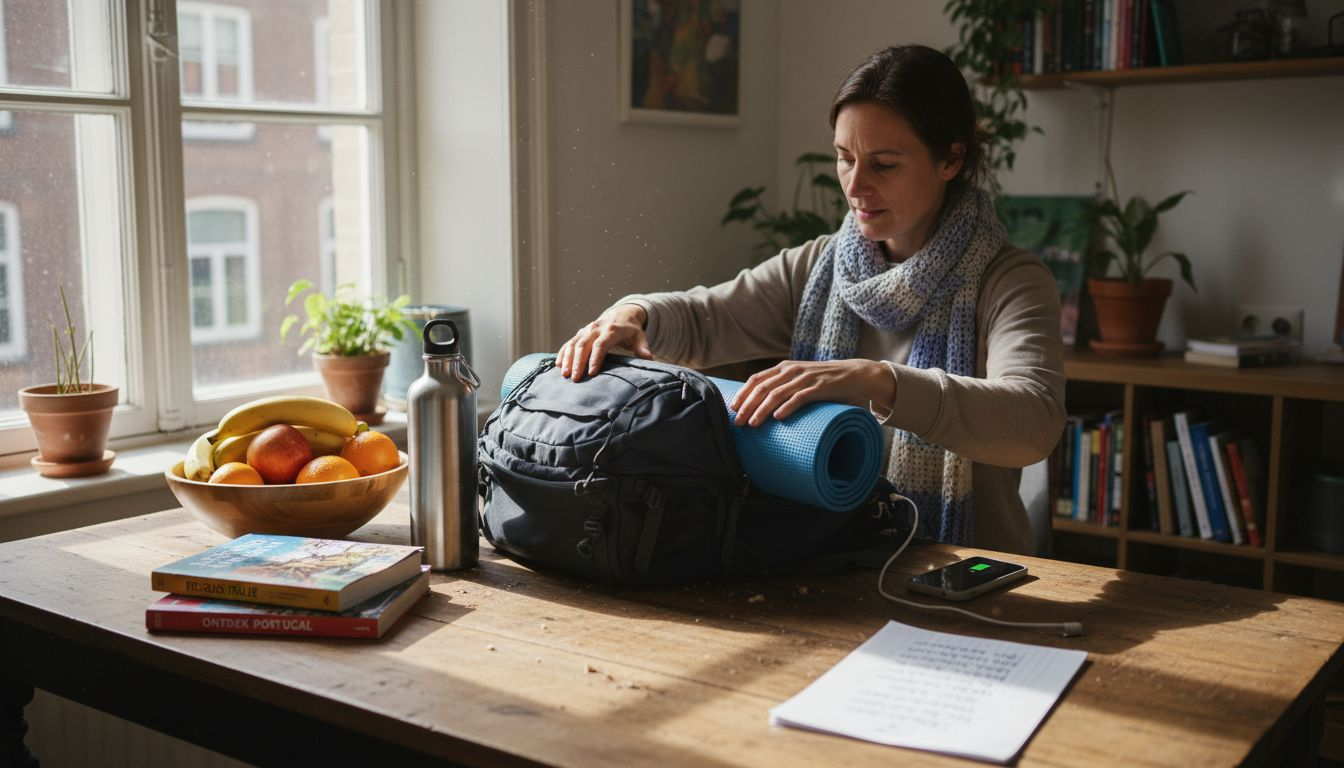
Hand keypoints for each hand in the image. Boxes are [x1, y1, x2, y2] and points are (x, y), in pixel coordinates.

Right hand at [557, 304, 651, 381]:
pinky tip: (559, 365)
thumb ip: (642, 348)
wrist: (622, 314)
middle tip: (575, 378)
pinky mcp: (580, 333)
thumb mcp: (640, 337)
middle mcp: (596, 328)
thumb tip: (648, 358)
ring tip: (564, 374)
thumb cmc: (631, 330)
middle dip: (578, 362)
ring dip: (568, 359)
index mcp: (611, 330)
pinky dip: (563, 353)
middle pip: (584, 345)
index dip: (595, 359)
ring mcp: (586, 330)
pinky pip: (569, 342)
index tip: (592, 373)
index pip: (601, 345)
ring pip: (574, 343)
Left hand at [728, 359, 893, 426]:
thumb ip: (784, 387)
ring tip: (753, 424)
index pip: (756, 379)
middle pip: (762, 388)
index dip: (743, 393)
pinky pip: (800, 397)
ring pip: (777, 394)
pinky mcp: (820, 387)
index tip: (732, 408)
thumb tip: (763, 407)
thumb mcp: (801, 379)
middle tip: (738, 422)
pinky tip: (779, 418)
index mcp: (784, 367)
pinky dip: (788, 407)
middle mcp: (792, 370)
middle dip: (747, 406)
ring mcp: (806, 378)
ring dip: (762, 410)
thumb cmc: (824, 381)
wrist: (855, 374)